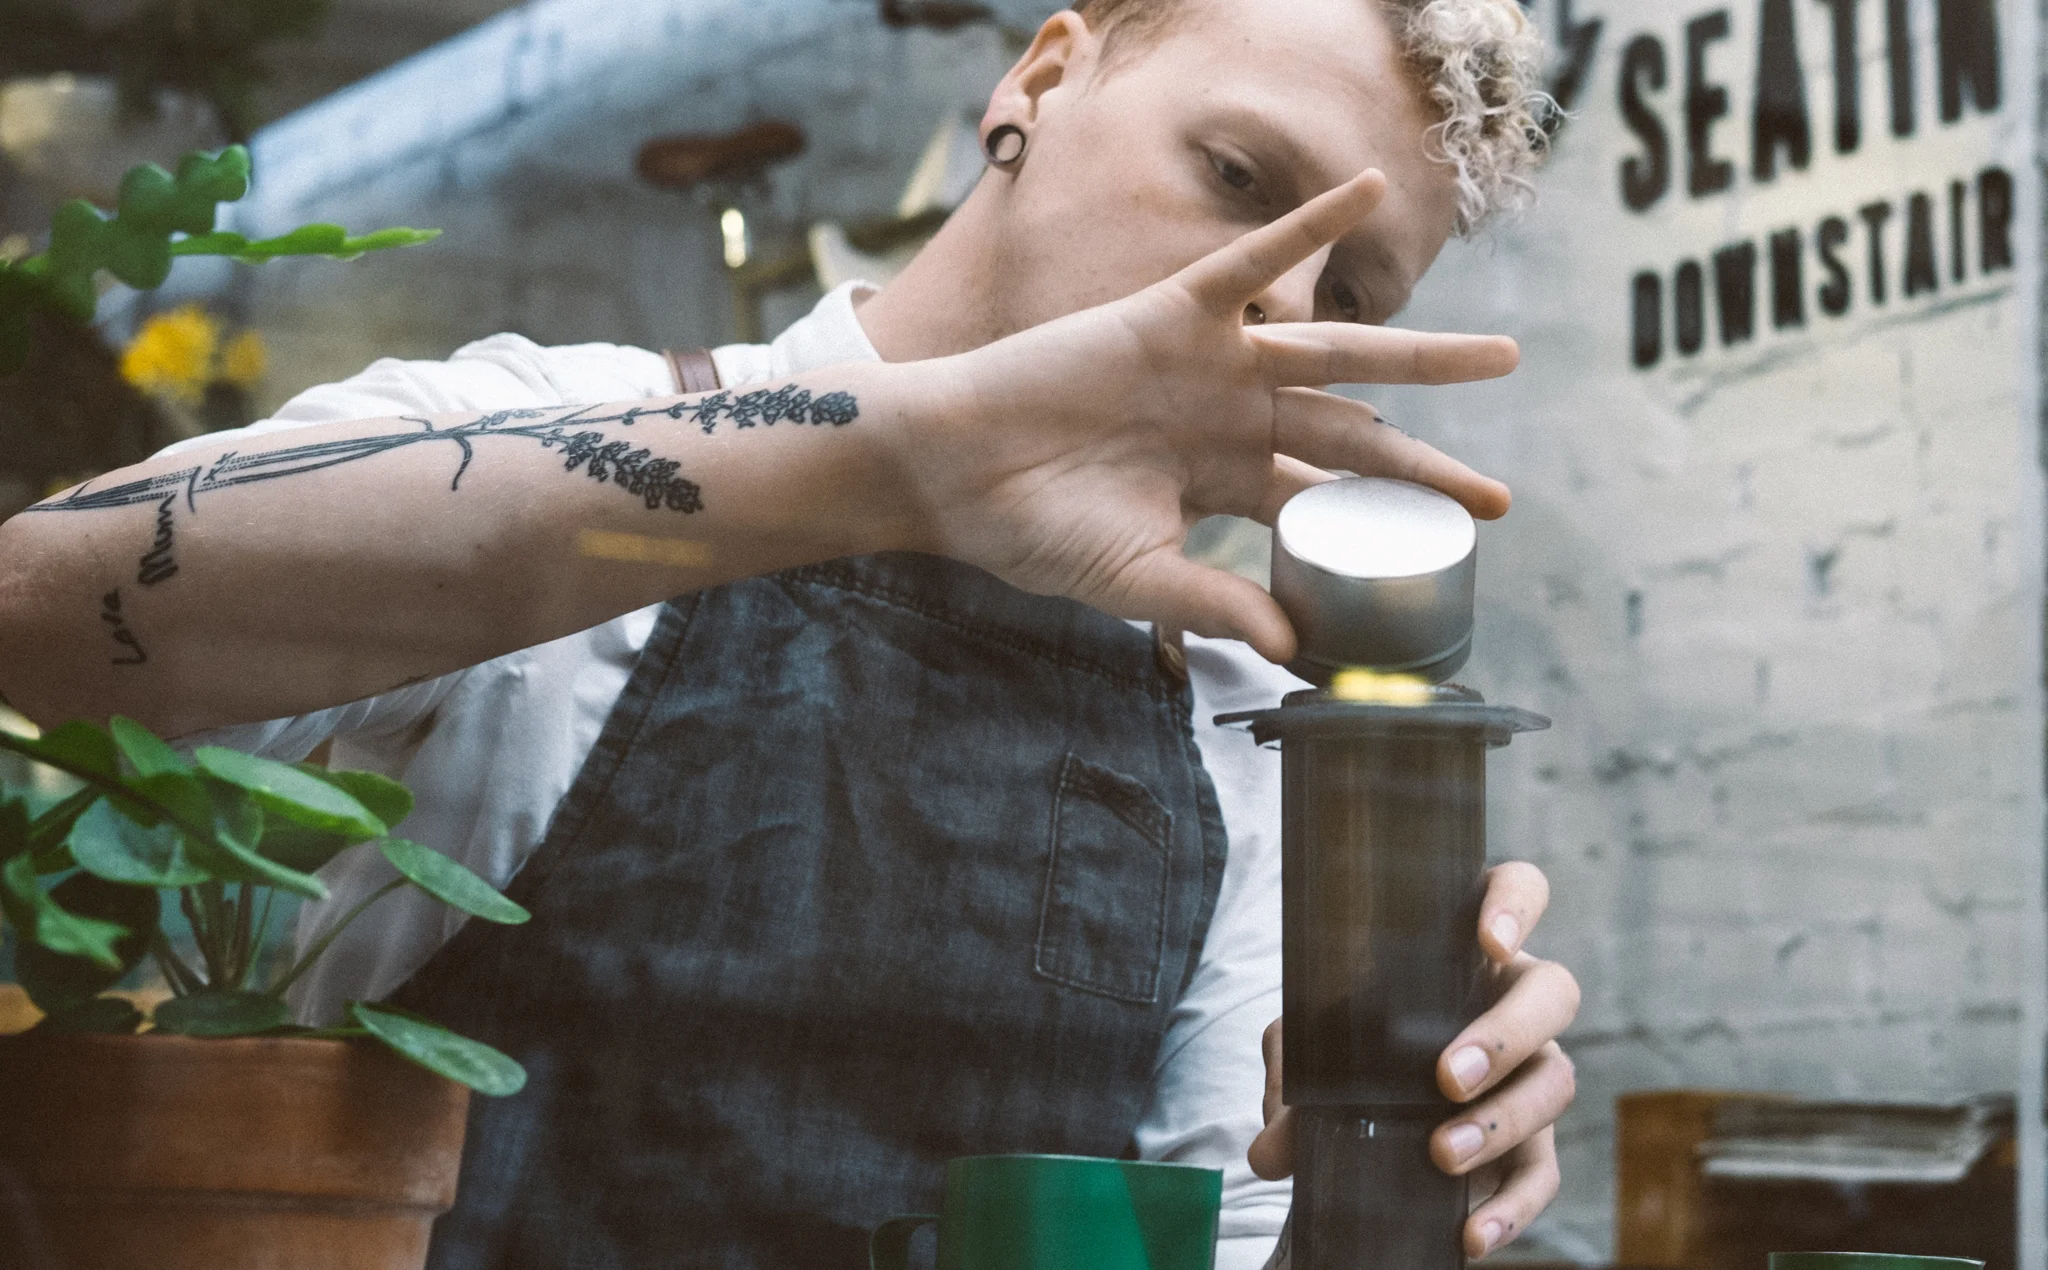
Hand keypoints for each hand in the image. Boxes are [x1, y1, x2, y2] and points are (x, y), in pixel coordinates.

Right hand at [900, 169, 1516, 665]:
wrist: (952, 468)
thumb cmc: (1032, 529)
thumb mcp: (1133, 581)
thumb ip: (1213, 604)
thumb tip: (1294, 648)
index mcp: (1225, 486)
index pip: (1330, 504)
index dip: (1391, 527)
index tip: (1455, 552)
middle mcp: (1231, 420)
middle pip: (1354, 437)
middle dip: (1428, 463)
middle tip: (1501, 495)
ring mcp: (1208, 363)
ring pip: (1334, 352)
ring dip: (1419, 354)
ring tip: (1500, 358)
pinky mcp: (1172, 312)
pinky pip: (1253, 263)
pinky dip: (1307, 228)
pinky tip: (1365, 192)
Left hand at [1246, 862, 1578, 1258]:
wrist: (1361, 1121)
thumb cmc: (1345, 1047)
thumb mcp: (1308, 1046)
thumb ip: (1290, 1073)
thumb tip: (1271, 1150)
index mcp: (1466, 947)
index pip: (1519, 890)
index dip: (1517, 905)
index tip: (1488, 940)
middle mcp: (1514, 1000)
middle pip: (1552, 994)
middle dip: (1504, 1034)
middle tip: (1446, 1076)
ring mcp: (1534, 1070)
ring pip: (1555, 1083)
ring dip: (1501, 1122)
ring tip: (1441, 1155)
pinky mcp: (1533, 1145)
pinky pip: (1543, 1175)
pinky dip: (1511, 1210)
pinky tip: (1470, 1234)